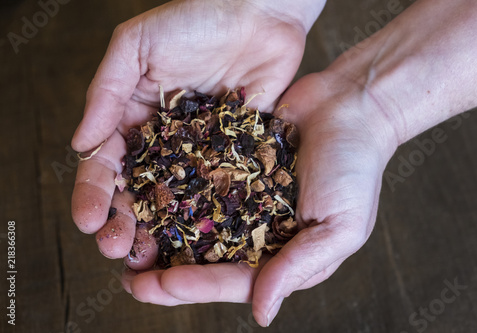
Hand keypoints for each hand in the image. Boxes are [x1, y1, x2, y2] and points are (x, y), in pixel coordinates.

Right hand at [72, 0, 322, 254]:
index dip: (93, 193)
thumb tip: (79, 141)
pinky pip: (219, 188)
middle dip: (124, 222)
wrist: (258, 13)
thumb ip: (106, 91)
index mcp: (133, 117)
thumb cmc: (194, 19)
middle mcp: (164, 142)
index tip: (87, 220)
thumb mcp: (137, 45)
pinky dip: (208, 215)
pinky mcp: (235, 154)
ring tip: (150, 257)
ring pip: (176, 199)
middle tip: (117, 250)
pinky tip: (200, 239)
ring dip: (161, 230)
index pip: (106, 163)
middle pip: (138, 190)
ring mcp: (200, 152)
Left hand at [122, 69, 397, 325]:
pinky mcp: (230, 165)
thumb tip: (261, 313)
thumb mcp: (340, 228)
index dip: (196, 285)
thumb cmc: (357, 169)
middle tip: (128, 281)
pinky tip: (142, 196)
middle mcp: (257, 229)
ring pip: (194, 223)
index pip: (235, 279)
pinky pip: (198, 181)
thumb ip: (298, 267)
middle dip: (167, 272)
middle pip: (206, 259)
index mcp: (283, 252)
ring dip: (161, 237)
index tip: (158, 285)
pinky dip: (172, 191)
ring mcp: (241, 196)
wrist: (352, 106)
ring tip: (124, 244)